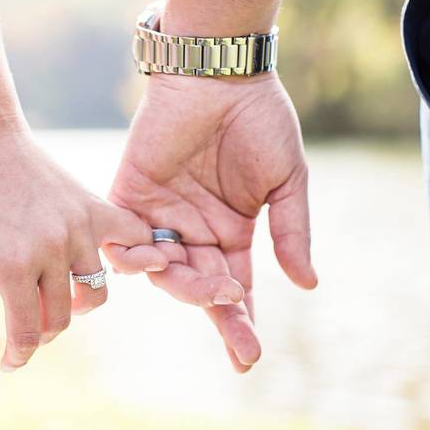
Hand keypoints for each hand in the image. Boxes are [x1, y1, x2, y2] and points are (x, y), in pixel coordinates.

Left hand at [0, 125, 168, 371]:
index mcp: (13, 265)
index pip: (28, 332)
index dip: (17, 356)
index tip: (9, 363)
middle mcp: (52, 249)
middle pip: (59, 319)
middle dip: (40, 334)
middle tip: (25, 326)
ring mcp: (78, 228)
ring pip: (93, 295)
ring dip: (73, 308)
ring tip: (54, 298)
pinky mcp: (94, 209)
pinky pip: (130, 240)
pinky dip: (129, 257)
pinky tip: (111, 264)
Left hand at [108, 72, 316, 372]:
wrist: (219, 72)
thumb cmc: (258, 121)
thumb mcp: (286, 181)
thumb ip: (290, 231)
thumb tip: (306, 284)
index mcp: (231, 233)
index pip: (233, 289)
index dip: (239, 323)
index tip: (247, 357)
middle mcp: (193, 231)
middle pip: (197, 287)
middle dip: (213, 310)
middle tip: (231, 320)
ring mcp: (160, 215)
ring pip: (162, 268)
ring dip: (177, 283)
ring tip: (200, 284)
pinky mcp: (129, 193)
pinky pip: (122, 236)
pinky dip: (129, 253)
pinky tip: (145, 259)